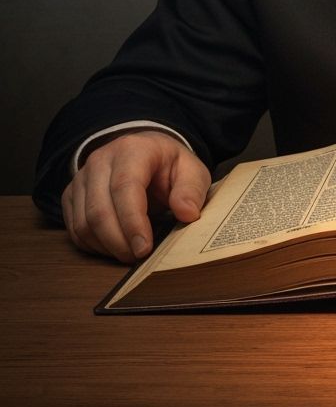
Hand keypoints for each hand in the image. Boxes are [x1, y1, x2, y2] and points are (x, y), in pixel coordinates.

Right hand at [61, 130, 210, 262]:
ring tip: (130, 254)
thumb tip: (187, 214)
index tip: (145, 248)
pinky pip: (74, 228)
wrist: (146, 152)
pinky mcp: (71, 194)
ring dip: (106, 246)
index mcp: (132, 150)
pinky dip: (93, 245)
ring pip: (83, 223)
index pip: (125, 187)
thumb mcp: (192, 171)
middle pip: (99, 210)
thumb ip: (192, 190)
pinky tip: (114, 248)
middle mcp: (100, 160)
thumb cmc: (169, 165)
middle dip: (119, 241)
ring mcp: (81, 178)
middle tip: (139, 257)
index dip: (132, 222)